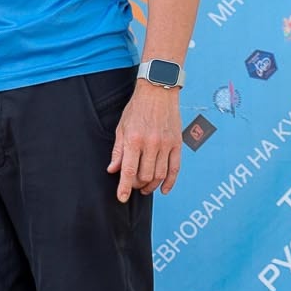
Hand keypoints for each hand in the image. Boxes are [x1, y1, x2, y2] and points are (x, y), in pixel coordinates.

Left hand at [107, 82, 182, 200]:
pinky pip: (175, 168)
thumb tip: (113, 170)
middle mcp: (151, 143)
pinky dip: (170, 182)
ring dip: (152, 185)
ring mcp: (166, 144)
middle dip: (137, 185)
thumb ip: (118, 151)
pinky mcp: (177, 143)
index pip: (128, 170)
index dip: (124, 187)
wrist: (158, 91)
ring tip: (145, 187)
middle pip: (145, 175)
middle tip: (133, 186)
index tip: (122, 198)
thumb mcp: (121, 128)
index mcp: (133, 139)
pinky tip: (164, 189)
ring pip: (160, 174)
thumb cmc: (136, 109)